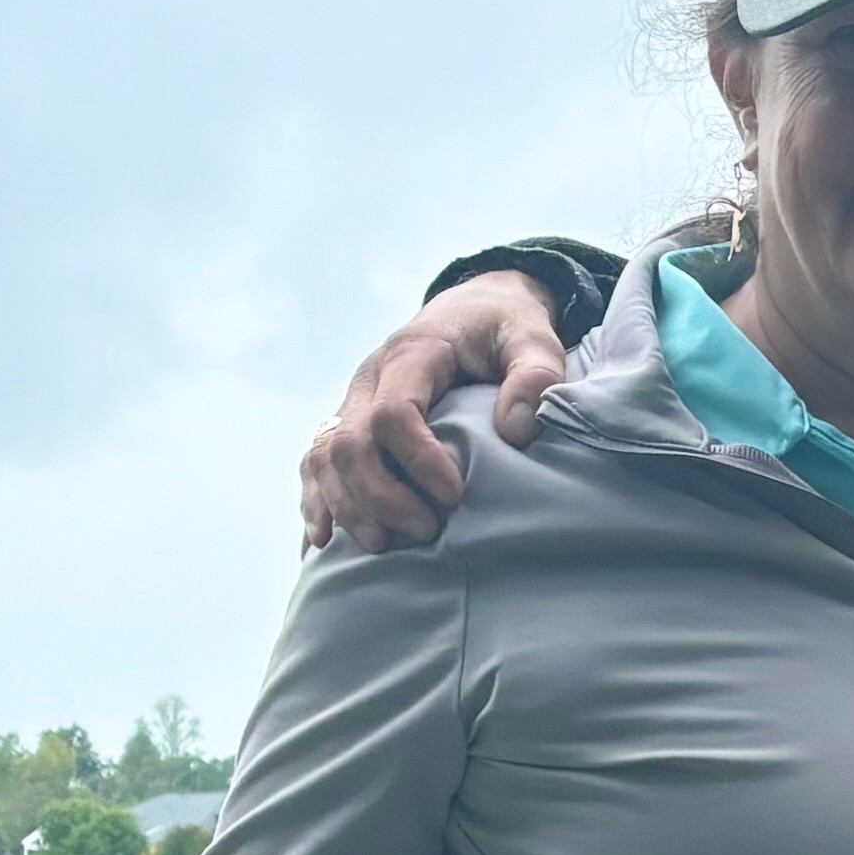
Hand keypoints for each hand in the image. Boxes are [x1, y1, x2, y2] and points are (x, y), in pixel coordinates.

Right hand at [299, 275, 572, 552]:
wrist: (473, 308)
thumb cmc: (504, 327)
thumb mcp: (532, 337)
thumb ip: (536, 374)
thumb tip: (517, 430)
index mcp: (412, 354)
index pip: (393, 413)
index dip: (418, 460)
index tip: (455, 495)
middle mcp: (369, 378)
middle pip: (348, 444)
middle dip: (381, 496)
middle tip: (428, 530)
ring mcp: (352, 401)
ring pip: (324, 459)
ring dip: (348, 507)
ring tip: (385, 546)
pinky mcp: (348, 422)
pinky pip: (316, 463)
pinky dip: (319, 503)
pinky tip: (324, 544)